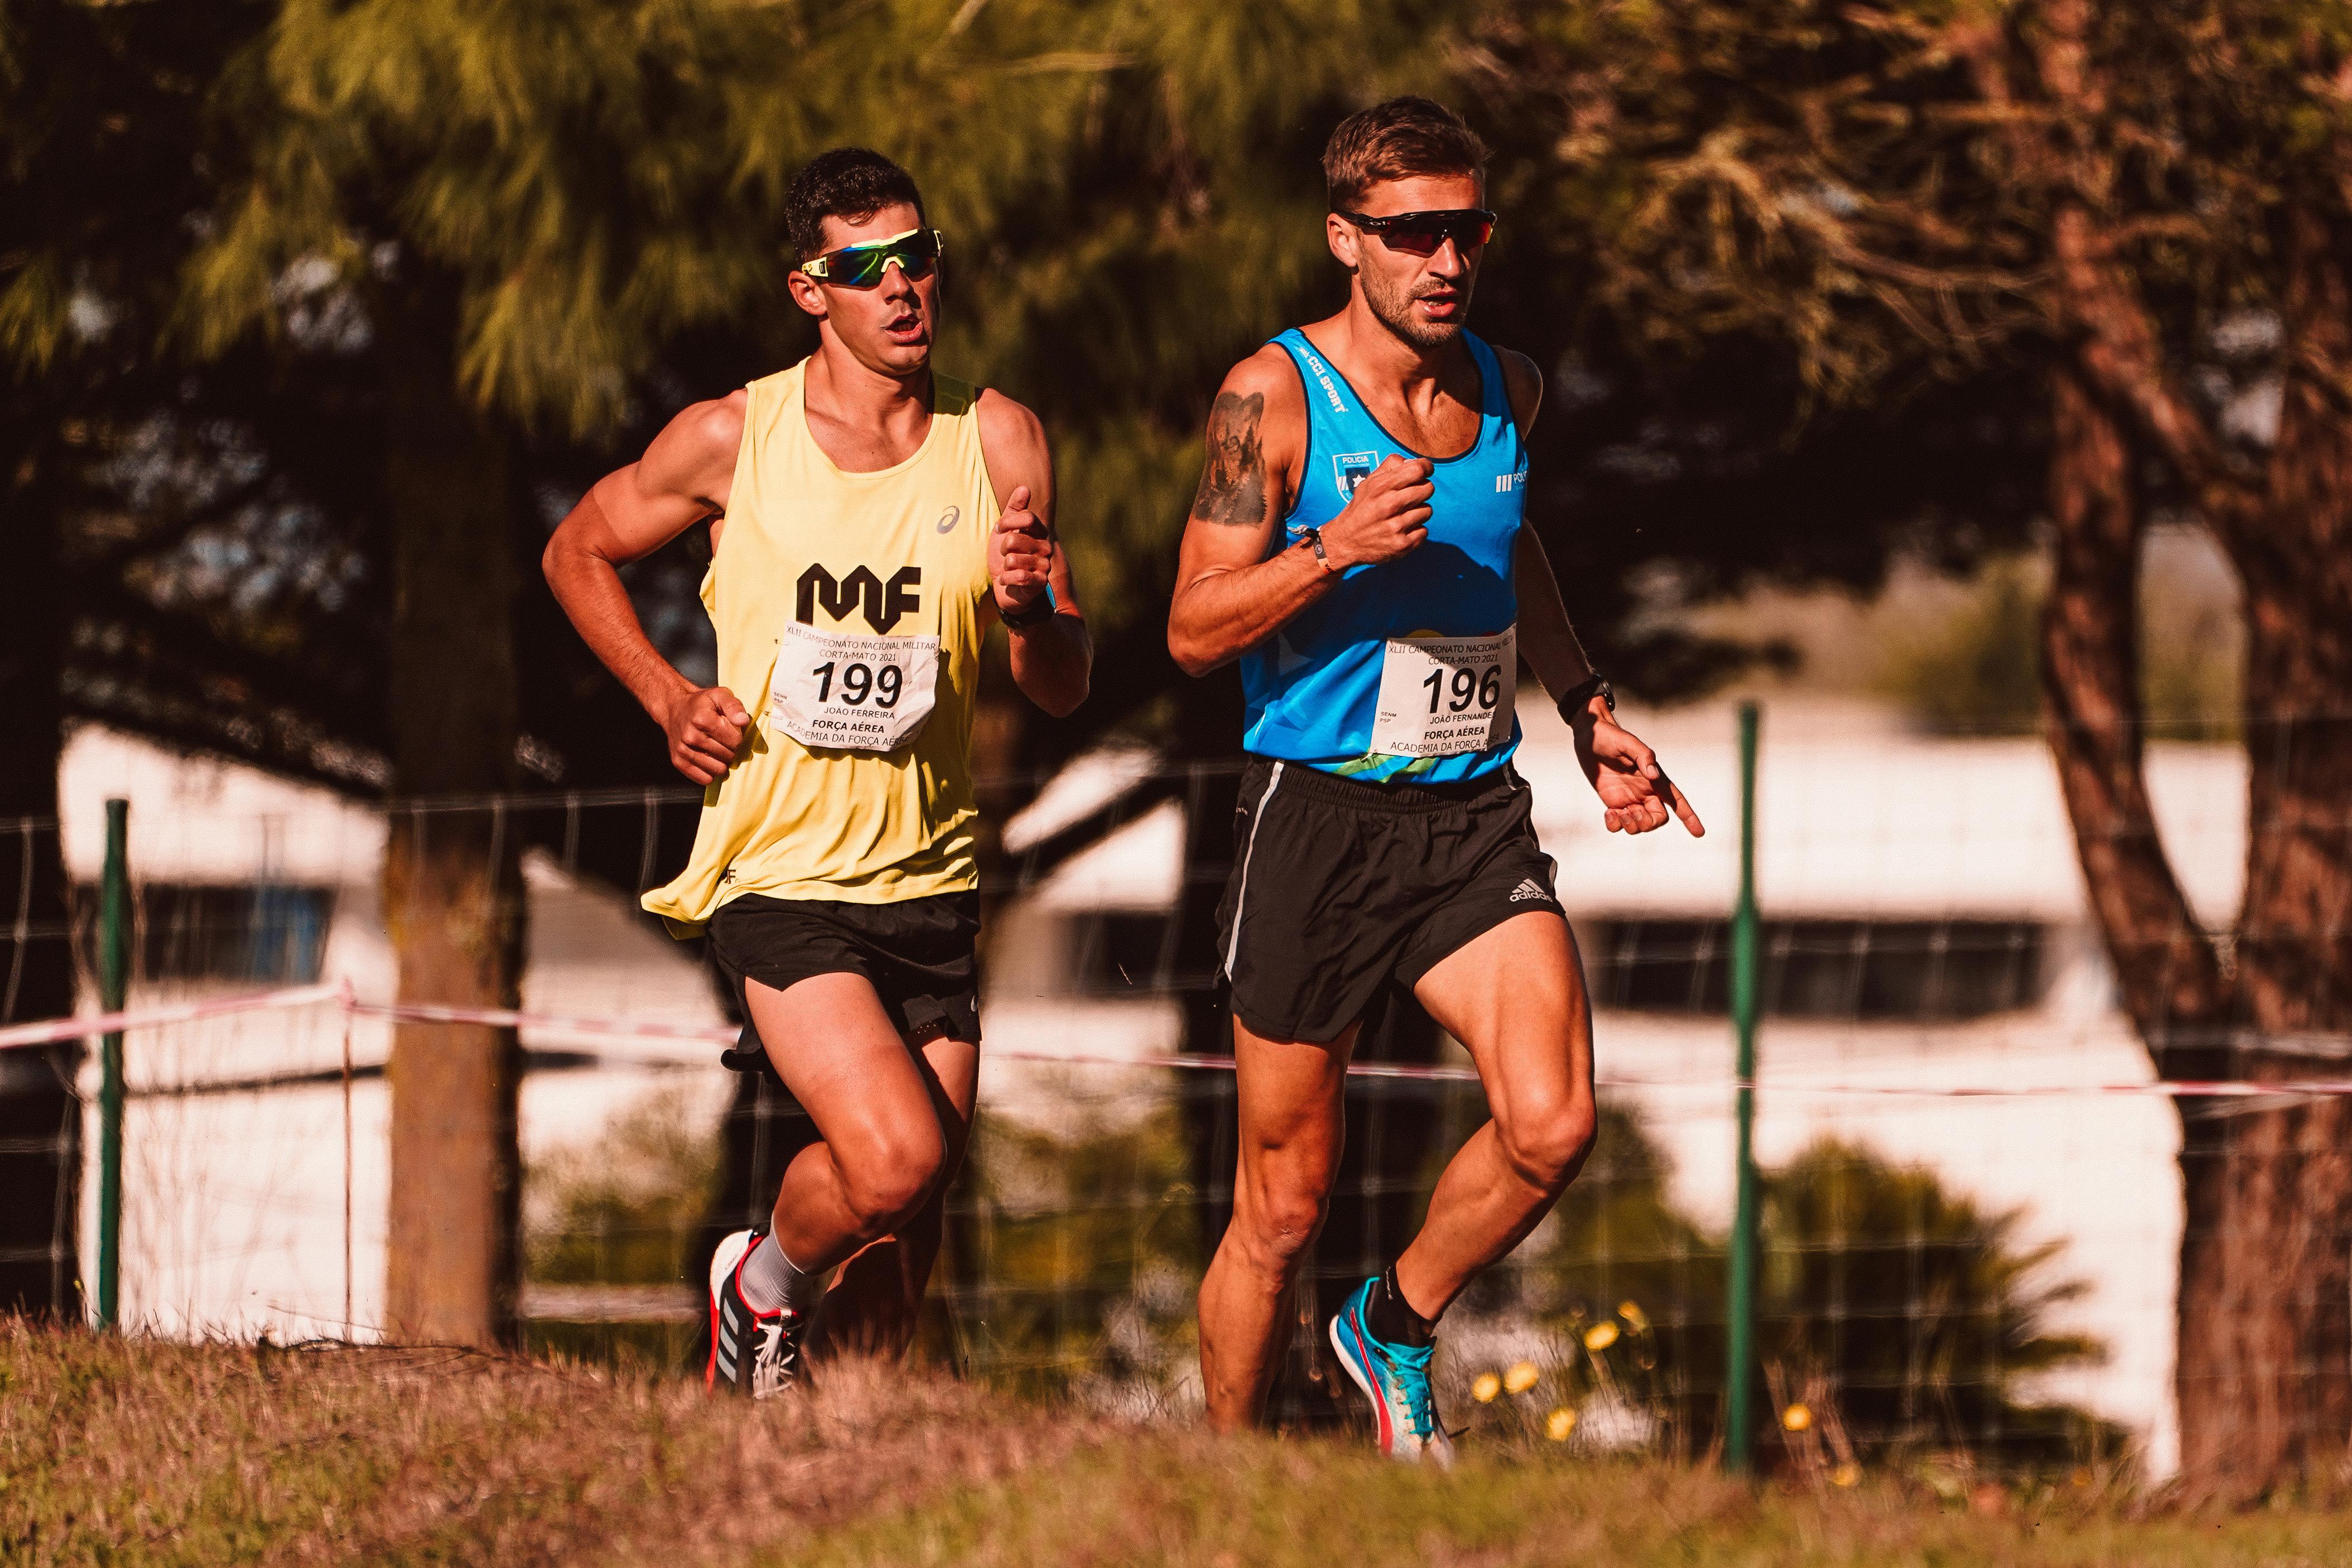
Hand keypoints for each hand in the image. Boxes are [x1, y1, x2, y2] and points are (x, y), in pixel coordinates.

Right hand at [659, 684, 748, 784]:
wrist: (674, 707)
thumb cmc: (700, 703)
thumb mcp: (720, 695)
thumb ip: (734, 706)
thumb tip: (743, 721)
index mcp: (702, 719)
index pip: (735, 741)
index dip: (737, 736)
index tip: (729, 729)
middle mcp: (691, 736)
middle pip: (728, 755)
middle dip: (730, 748)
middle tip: (722, 738)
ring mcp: (683, 750)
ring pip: (718, 769)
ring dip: (721, 761)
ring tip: (715, 748)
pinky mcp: (678, 762)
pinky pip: (704, 779)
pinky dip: (710, 771)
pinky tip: (708, 759)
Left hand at [990, 484, 1054, 614]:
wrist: (1005, 586)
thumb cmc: (1005, 555)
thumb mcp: (1006, 530)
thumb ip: (1014, 509)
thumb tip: (1024, 487)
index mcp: (1039, 532)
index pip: (1027, 518)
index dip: (1007, 522)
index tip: (998, 528)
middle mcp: (1045, 547)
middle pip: (1014, 539)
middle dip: (1002, 549)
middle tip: (1005, 555)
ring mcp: (1044, 565)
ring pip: (1012, 559)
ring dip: (1003, 566)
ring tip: (1008, 569)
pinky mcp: (1040, 583)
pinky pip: (1019, 577)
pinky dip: (1006, 579)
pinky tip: (1006, 580)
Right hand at [1320, 454, 1432, 568]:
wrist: (1345, 542)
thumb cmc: (1360, 508)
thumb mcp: (1368, 483)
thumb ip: (1390, 466)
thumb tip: (1413, 461)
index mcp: (1381, 487)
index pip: (1417, 469)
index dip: (1426, 468)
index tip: (1425, 471)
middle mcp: (1389, 505)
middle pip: (1427, 489)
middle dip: (1423, 490)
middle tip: (1411, 496)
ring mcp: (1396, 526)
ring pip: (1427, 510)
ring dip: (1419, 512)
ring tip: (1403, 515)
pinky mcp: (1402, 544)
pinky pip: (1424, 531)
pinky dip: (1416, 531)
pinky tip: (1402, 530)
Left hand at [1573, 710, 1704, 836]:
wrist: (1590, 737)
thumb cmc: (1611, 737)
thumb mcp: (1628, 743)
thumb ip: (1644, 756)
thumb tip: (1654, 775)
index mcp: (1655, 780)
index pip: (1677, 801)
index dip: (1689, 817)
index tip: (1699, 833)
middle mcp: (1645, 791)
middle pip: (1658, 819)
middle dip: (1648, 823)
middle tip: (1631, 811)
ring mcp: (1629, 798)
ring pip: (1639, 825)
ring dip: (1631, 826)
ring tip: (1617, 812)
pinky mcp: (1613, 802)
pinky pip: (1619, 824)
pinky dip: (1615, 825)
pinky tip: (1608, 813)